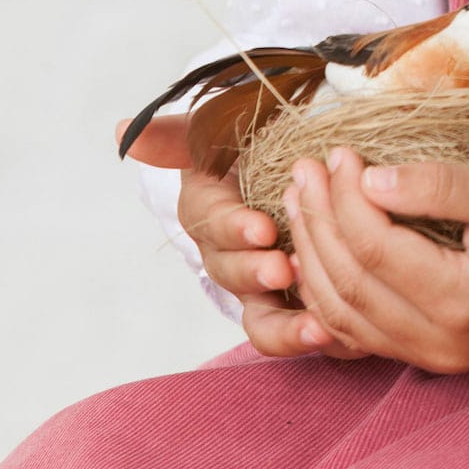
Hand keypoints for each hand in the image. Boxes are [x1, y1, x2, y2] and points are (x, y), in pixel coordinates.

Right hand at [115, 115, 369, 360]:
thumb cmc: (247, 147)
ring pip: (261, 320)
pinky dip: (318, 340)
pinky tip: (344, 339)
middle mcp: (227, 257)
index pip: (212, 223)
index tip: (261, 228)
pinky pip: (298, 334)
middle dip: (257, 274)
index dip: (235, 229)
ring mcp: (259, 289)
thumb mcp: (215, 129)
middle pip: (233, 275)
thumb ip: (177, 132)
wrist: (281, 170)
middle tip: (284, 270)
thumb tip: (124, 128)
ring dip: (286, 325)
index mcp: (207, 213)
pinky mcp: (292, 309)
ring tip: (317, 325)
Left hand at [283, 147, 468, 372]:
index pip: (375, 249)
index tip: (337, 153)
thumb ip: (442, 186)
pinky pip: (360, 334)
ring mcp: (433, 359)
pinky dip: (328, 295)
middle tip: (304, 171)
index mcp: (461, 302)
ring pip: (343, 316)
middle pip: (348, 284)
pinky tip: (316, 255)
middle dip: (317, 223)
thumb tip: (371, 178)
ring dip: (314, 258)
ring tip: (301, 203)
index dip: (344, 199)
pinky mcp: (431, 358)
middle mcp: (439, 343)